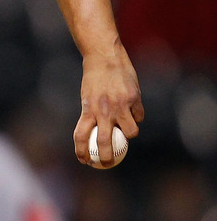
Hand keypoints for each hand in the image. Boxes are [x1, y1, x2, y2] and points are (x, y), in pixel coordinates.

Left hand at [73, 44, 142, 167]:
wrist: (105, 57)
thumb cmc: (95, 78)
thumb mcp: (88, 97)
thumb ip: (93, 114)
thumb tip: (99, 136)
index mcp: (88, 109)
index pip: (81, 135)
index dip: (81, 151)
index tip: (83, 161)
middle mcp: (103, 110)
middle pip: (105, 141)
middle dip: (106, 157)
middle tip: (107, 162)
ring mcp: (120, 105)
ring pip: (130, 132)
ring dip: (129, 134)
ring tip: (126, 130)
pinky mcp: (134, 99)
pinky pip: (139, 116)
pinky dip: (137, 117)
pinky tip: (133, 110)